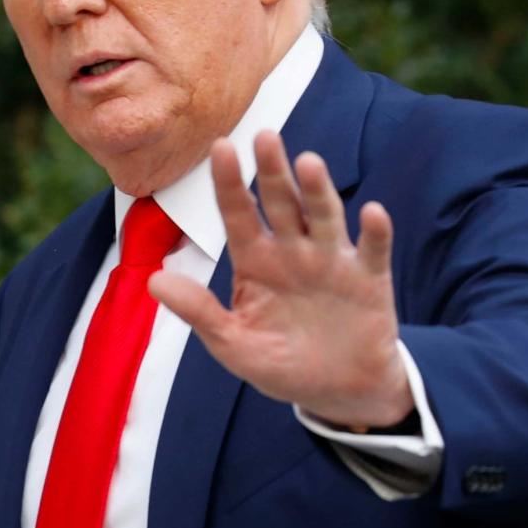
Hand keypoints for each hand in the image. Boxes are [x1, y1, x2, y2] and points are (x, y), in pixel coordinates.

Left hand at [148, 131, 412, 429]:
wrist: (339, 391)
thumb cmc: (282, 364)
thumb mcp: (233, 344)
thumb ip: (199, 311)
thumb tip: (153, 281)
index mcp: (256, 261)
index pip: (238, 213)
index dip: (229, 182)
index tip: (220, 147)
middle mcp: (293, 250)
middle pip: (281, 203)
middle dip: (273, 171)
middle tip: (264, 135)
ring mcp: (332, 260)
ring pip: (323, 216)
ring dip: (318, 190)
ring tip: (309, 162)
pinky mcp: (369, 278)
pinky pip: (372, 250)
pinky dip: (375, 232)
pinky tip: (372, 213)